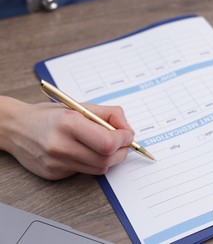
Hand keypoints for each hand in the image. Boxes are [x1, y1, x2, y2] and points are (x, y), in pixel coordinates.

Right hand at [0, 97, 133, 179]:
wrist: (16, 128)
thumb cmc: (49, 115)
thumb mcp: (78, 106)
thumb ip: (108, 114)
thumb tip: (127, 129)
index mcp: (68, 124)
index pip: (107, 142)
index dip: (124, 140)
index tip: (128, 135)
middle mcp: (60, 146)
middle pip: (106, 160)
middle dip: (121, 151)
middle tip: (122, 142)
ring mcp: (56, 163)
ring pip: (99, 169)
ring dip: (110, 159)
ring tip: (105, 146)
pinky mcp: (54, 174)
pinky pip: (85, 172)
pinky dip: (93, 163)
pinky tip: (86, 152)